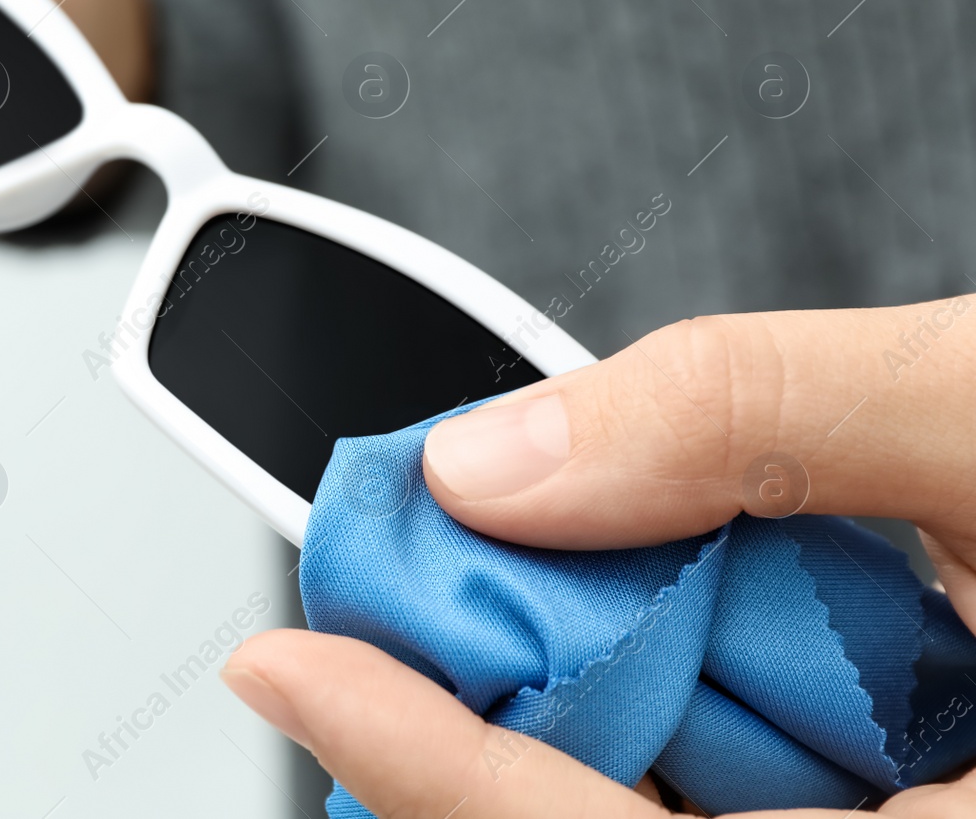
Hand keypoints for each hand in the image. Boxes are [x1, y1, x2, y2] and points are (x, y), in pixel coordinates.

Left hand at [225, 297, 975, 815]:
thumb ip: (749, 420)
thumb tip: (498, 458)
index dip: (429, 766)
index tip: (291, 664)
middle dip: (489, 738)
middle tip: (391, 611)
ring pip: (677, 816)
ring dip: (586, 715)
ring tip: (530, 592)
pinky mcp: (908, 809)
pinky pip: (750, 796)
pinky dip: (675, 718)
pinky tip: (666, 616)